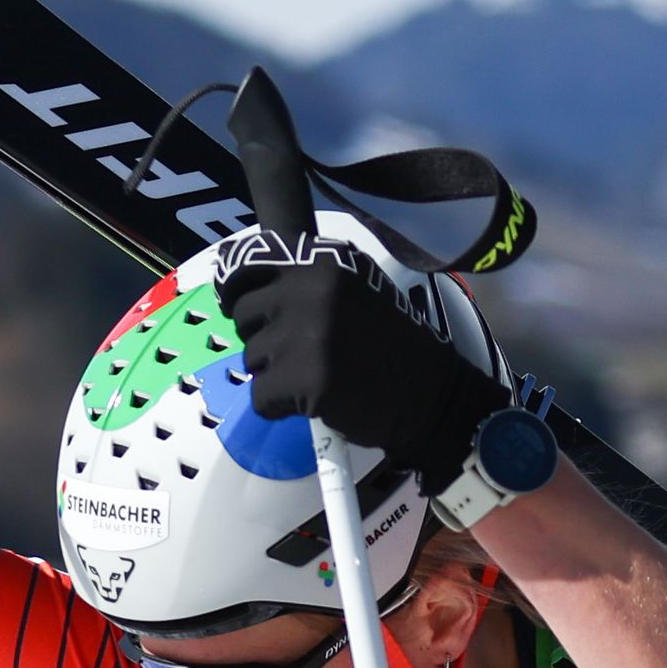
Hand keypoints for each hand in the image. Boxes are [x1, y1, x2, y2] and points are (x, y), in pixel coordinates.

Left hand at [219, 247, 502, 479]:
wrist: (430, 396)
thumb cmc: (391, 345)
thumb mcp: (355, 289)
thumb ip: (307, 279)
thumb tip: (243, 284)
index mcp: (324, 261)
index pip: (248, 260)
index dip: (236, 285)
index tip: (239, 303)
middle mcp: (311, 289)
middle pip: (244, 313)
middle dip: (262, 337)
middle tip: (299, 353)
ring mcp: (306, 335)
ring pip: (251, 358)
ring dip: (275, 374)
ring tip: (315, 376)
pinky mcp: (304, 380)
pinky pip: (260, 398)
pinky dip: (279, 407)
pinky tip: (312, 401)